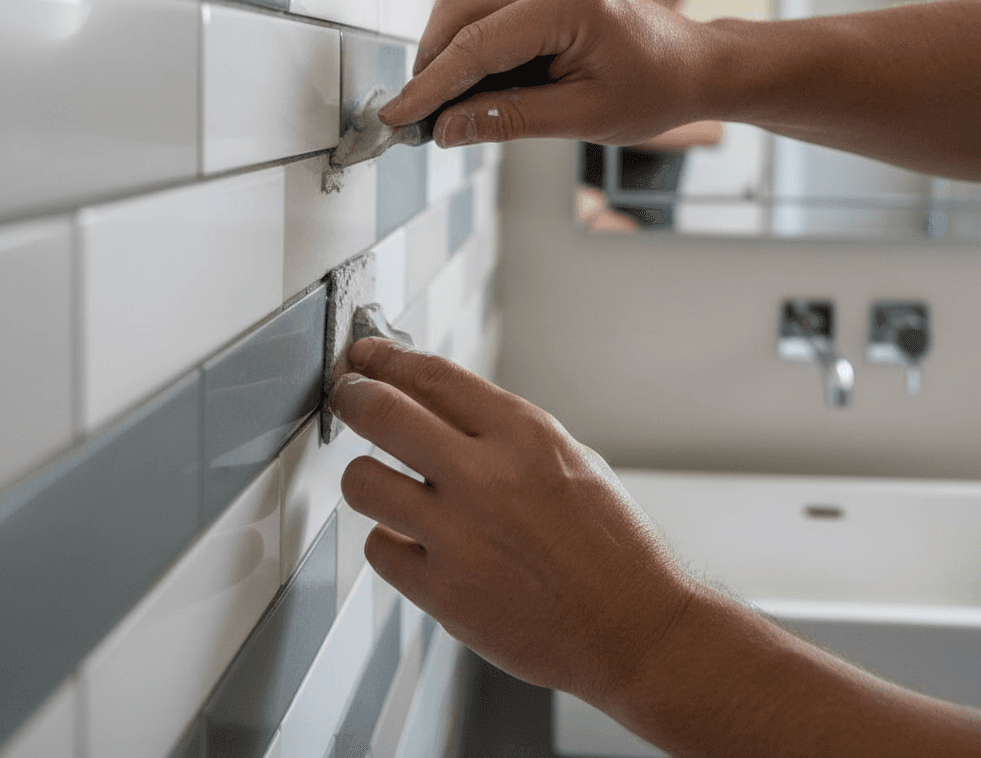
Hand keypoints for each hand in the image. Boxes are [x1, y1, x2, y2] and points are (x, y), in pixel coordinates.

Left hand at [330, 337, 694, 707]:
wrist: (632, 626)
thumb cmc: (607, 543)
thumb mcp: (567, 459)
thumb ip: (501, 432)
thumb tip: (436, 406)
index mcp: (523, 434)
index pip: (431, 375)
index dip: (386, 358)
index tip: (367, 354)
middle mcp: (485, 476)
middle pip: (382, 412)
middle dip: (352, 395)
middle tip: (347, 395)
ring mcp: (459, 536)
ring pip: (362, 481)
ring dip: (364, 475)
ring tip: (379, 482)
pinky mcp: (443, 592)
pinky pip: (379, 548)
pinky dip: (390, 541)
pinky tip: (414, 542)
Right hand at [376, 0, 718, 148]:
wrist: (695, 65)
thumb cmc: (655, 91)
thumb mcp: (580, 116)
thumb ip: (506, 120)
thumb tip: (444, 129)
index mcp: (566, 2)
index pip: (476, 46)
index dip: (430, 86)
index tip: (397, 118)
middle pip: (459, 14)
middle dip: (431, 67)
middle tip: (415, 119)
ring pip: (468, 10)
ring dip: (449, 59)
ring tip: (444, 110)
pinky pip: (491, 12)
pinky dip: (474, 51)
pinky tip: (475, 89)